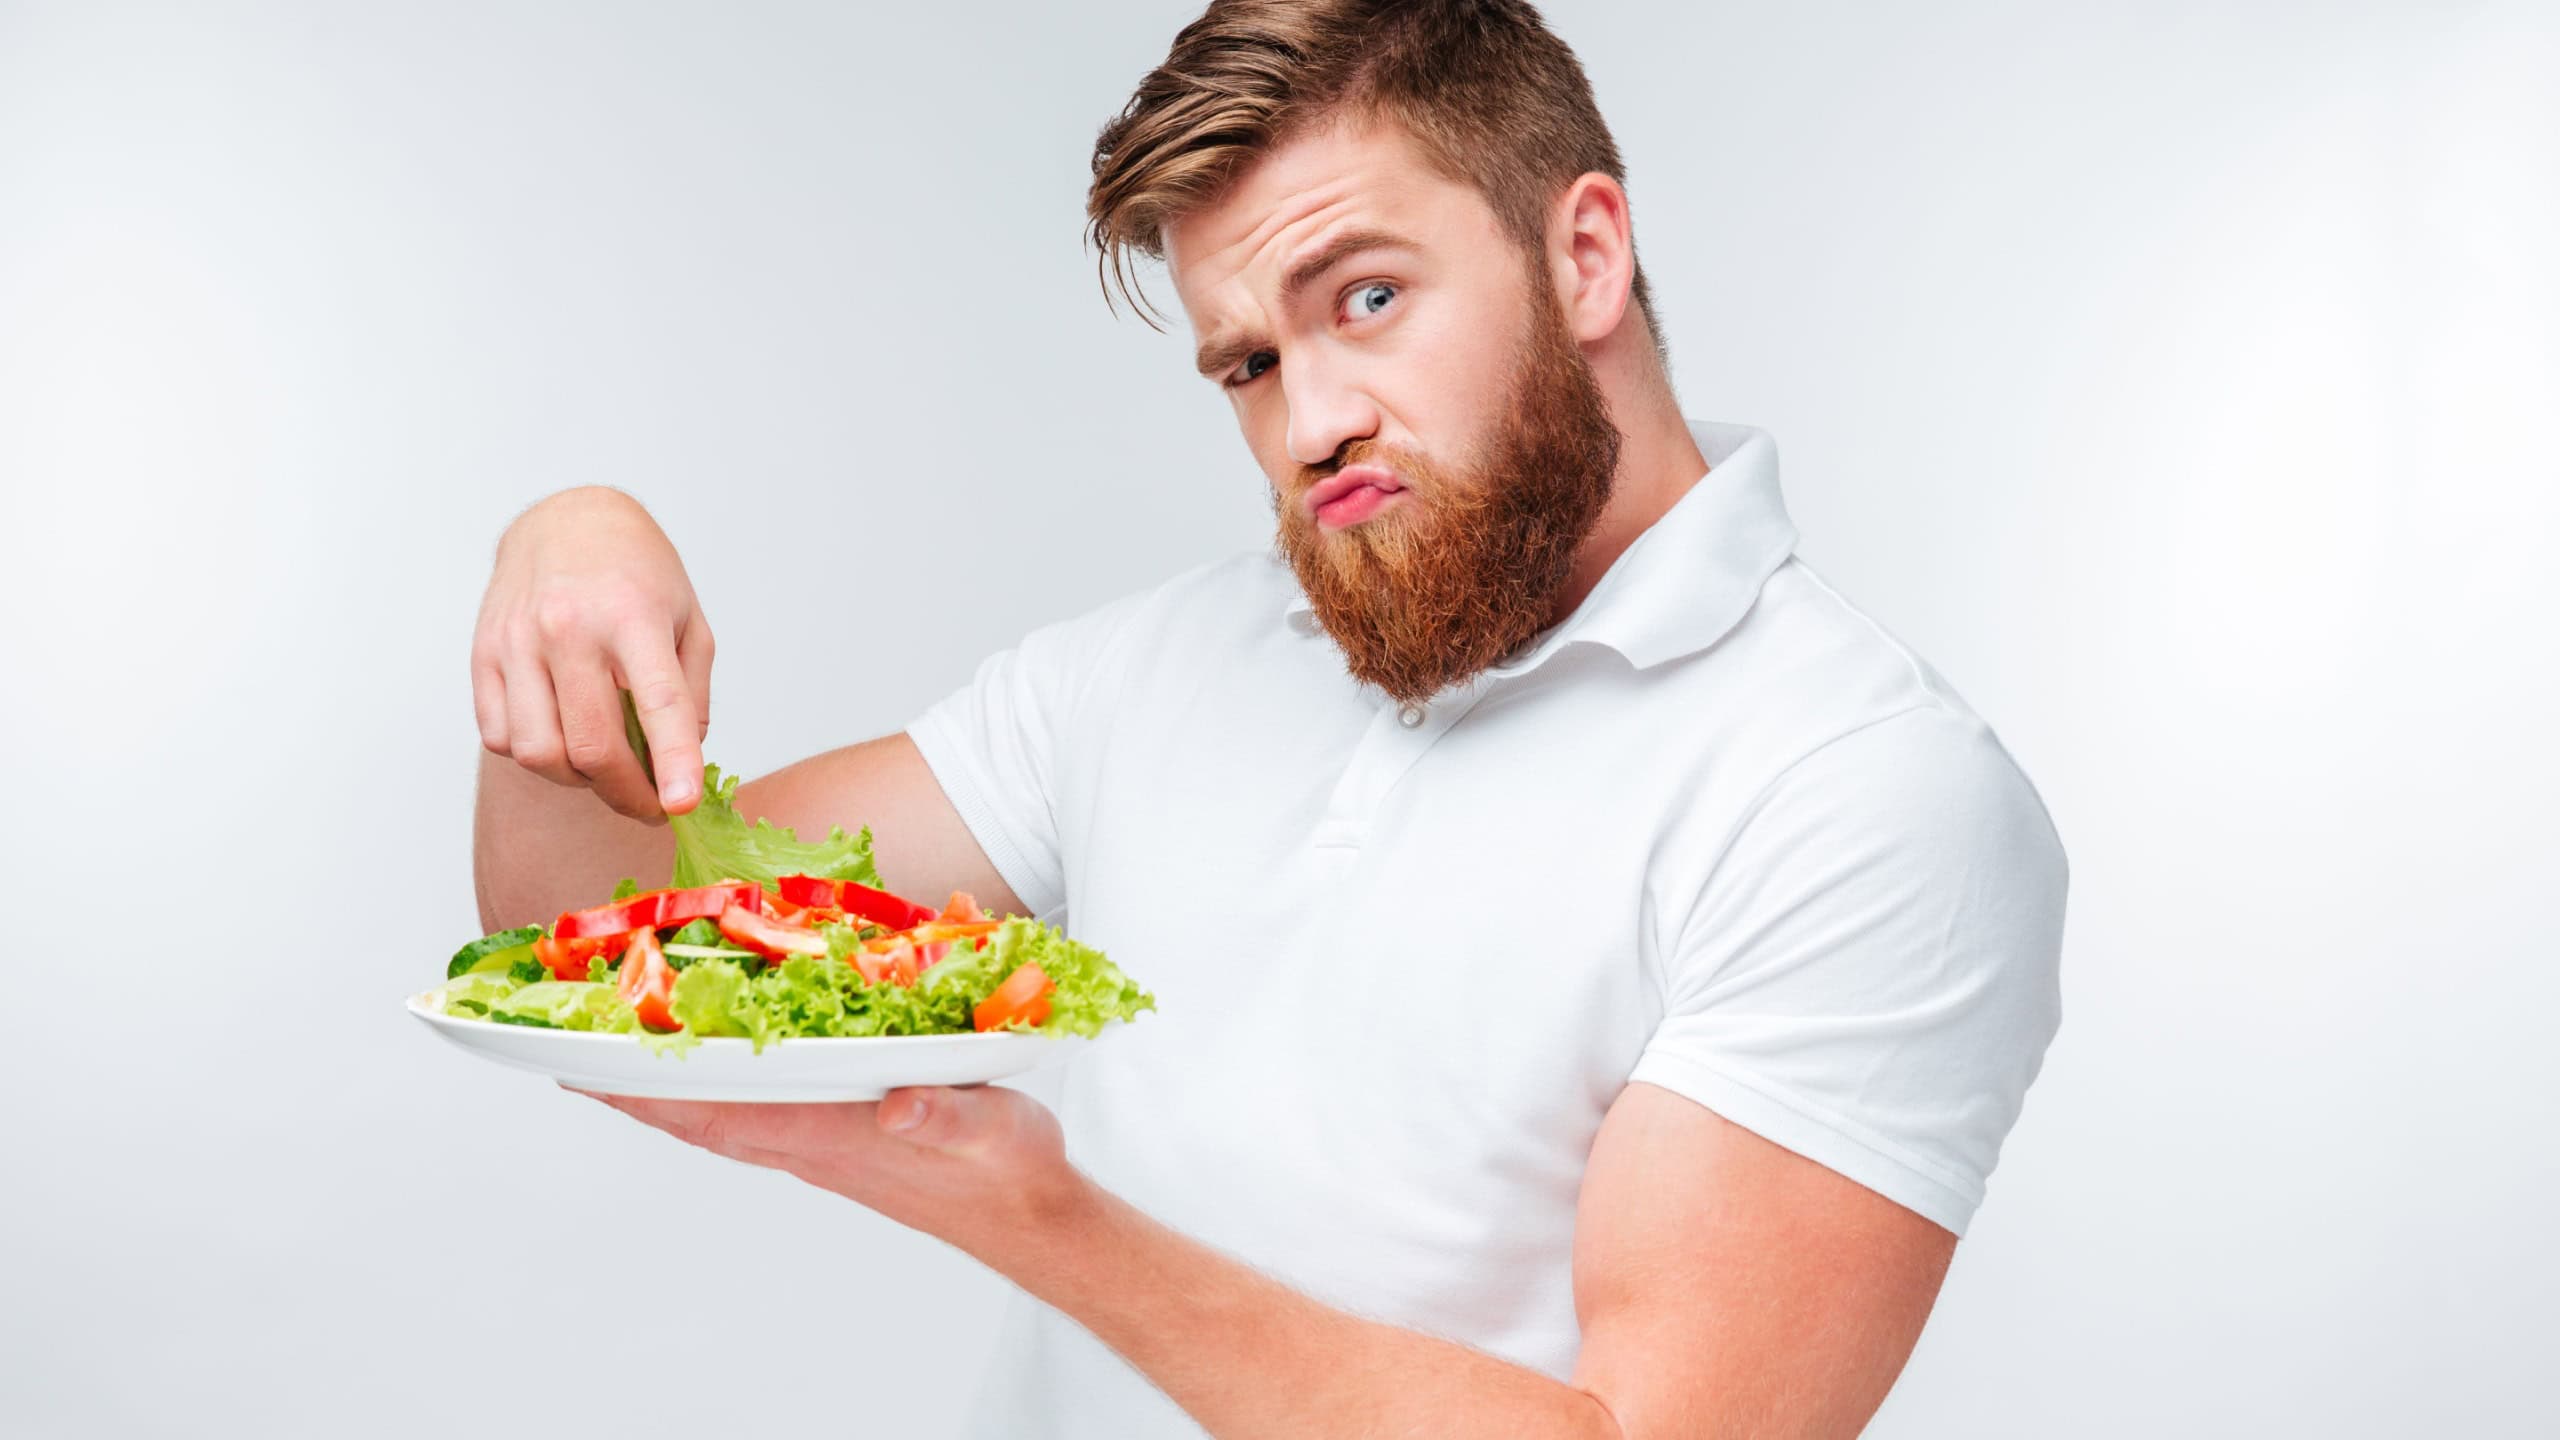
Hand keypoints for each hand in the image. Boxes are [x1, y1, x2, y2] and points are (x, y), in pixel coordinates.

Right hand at [472, 487, 713, 820]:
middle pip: (592, 745)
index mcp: (632, 616)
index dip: (672, 762)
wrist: (565, 522)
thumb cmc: (635, 573)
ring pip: (539, 753)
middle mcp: (569, 628)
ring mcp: (518, 642)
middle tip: (650, 805)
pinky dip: (534, 755)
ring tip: (603, 767)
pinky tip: (560, 736)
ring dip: (576, 780)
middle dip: (627, 794)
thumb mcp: (688, 620)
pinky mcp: (482, 655)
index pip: (657, 702)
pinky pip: (500, 737)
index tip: (681, 806)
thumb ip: (690, 695)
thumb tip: (679, 766)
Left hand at [577, 1084, 1087, 1254]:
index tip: (579, 1065)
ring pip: (721, 1116)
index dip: (645, 1090)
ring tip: (622, 1056)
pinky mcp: (841, 1140)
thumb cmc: (1005, 1166)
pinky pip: (756, 1115)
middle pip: (697, 1115)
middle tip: (569, 1047)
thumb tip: (896, 1105)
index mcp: (826, 1134)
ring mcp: (819, 1145)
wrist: (1027, 1213)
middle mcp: (807, 1142)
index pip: (713, 1111)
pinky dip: (718, 1091)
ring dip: (667, 1090)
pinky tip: (717, 1072)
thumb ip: (940, 1111)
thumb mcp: (983, 1126)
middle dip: (632, 1086)